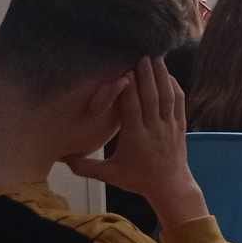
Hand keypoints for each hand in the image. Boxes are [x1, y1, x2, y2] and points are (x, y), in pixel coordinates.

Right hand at [68, 57, 206, 223]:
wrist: (170, 187)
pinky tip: (168, 75)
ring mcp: (169, 126)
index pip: (131, 108)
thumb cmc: (138, 180)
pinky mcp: (180, 126)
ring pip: (167, 97)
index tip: (124, 71)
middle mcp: (154, 129)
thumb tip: (61, 158)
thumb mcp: (110, 175)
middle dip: (146, 75)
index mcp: (135, 137)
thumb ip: (86, 167)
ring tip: (156, 57)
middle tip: (141, 54)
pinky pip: (179, 103)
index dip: (128, 89)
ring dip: (162, 76)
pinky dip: (174, 87)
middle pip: (151, 98)